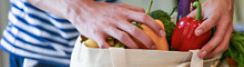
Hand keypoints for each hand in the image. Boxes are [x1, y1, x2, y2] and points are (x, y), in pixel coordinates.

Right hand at [30, 0, 164, 48]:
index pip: (143, 17)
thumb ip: (131, 9)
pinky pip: (107, 45)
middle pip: (135, 30)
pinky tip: (119, 55)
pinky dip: (114, 50)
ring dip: (134, 47)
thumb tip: (143, 12)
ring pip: (124, 38)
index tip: (161, 34)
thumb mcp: (118, 6)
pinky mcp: (97, 35)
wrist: (82, 9)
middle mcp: (116, 19)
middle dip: (146, 40)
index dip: (154, 26)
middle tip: (153, 48)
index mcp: (123, 12)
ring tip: (140, 53)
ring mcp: (107, 27)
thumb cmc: (102, 10)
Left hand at [187, 0, 233, 58]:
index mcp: (217, 14)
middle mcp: (225, 22)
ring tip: (204, 56)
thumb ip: (194, 16)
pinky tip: (209, 54)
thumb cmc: (214, 6)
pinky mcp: (229, 34)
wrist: (226, 3)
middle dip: (209, 47)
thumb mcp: (203, 8)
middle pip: (219, 37)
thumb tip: (184, 23)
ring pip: (223, 44)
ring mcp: (228, 29)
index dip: (204, 28)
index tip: (196, 33)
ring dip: (213, 52)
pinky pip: (224, 45)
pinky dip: (216, 51)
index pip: (211, 21)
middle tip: (200, 53)